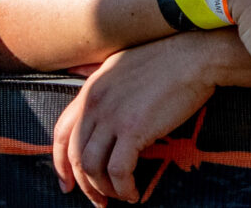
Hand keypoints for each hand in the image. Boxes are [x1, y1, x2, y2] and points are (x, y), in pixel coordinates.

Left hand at [53, 38, 227, 207]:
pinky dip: (124, 187)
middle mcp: (94, 104)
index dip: (59, 163)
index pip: (61, 132)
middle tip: (99, 199)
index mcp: (90, 90)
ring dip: (104, 189)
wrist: (191, 56)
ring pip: (92, 166)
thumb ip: (97, 78)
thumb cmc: (163, 60)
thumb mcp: (118, 64)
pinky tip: (134, 191)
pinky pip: (118, 170)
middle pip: (74, 155)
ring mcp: (112, 116)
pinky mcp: (134, 129)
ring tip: (120, 195)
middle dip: (84, 184)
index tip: (67, 182)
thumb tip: (79, 78)